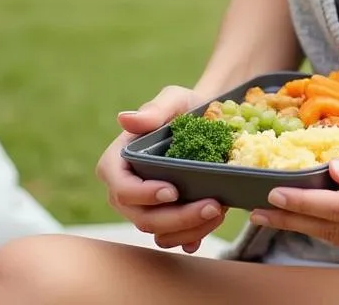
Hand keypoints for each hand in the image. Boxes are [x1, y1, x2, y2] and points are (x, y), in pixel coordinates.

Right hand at [95, 85, 228, 252]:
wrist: (209, 121)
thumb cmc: (184, 107)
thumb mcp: (173, 100)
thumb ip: (154, 110)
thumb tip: (125, 119)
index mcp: (118, 161)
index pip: (121, 187)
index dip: (142, 194)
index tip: (172, 191)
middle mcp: (126, 190)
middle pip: (142, 217)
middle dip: (177, 217)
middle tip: (212, 205)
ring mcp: (145, 208)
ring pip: (159, 232)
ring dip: (189, 229)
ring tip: (219, 210)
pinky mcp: (165, 219)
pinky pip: (174, 238)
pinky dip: (193, 236)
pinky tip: (211, 224)